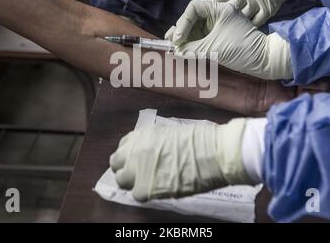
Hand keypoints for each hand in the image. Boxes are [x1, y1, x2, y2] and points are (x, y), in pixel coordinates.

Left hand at [109, 119, 250, 201]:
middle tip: (140, 174)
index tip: (138, 160)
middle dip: (126, 168)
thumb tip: (153, 155)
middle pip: (116, 163)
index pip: (124, 146)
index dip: (130, 155)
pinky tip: (158, 190)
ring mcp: (138, 168)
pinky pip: (137, 194)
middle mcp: (135, 149)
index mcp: (143, 134)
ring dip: (133, 182)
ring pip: (121, 180)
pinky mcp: (145, 187)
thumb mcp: (170, 134)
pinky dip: (146, 193)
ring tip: (149, 183)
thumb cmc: (201, 141)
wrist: (213, 153)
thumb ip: (155, 144)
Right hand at [165, 0, 292, 79]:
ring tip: (173, 47)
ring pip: (197, 28)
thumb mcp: (214, 48)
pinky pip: (203, 37)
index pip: (194, 8)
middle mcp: (219, 14)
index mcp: (220, 9)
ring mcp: (221, 26)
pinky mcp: (222, 36)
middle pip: (193, 18)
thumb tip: (177, 51)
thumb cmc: (243, 49)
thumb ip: (192, 49)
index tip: (178, 38)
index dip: (182, 22)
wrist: (265, 60)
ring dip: (185, 38)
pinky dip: (193, 43)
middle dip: (181, 30)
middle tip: (168, 41)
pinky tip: (184, 50)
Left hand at [212, 0, 304, 25]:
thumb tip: (207, 9)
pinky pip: (253, 24)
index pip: (218, 0)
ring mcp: (257, 1)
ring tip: (223, 36)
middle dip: (217, 22)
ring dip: (231, 28)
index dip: (209, 12)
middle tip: (210, 33)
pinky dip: (246, 30)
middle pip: (228, 11)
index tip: (204, 22)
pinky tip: (241, 33)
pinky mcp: (267, 10)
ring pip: (240, 20)